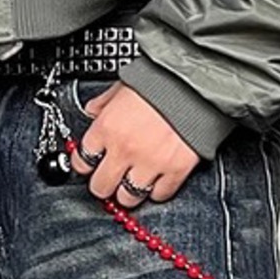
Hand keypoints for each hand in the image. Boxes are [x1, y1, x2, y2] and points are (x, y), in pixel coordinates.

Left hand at [72, 82, 201, 204]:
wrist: (197, 82)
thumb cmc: (162, 80)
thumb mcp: (123, 85)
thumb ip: (105, 103)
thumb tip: (94, 111)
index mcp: (107, 127)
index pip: (82, 161)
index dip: (85, 164)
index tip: (90, 164)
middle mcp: (124, 149)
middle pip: (101, 187)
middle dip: (103, 184)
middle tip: (110, 179)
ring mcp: (150, 163)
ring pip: (128, 197)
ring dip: (128, 192)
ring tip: (132, 183)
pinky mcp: (175, 170)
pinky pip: (160, 195)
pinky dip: (157, 191)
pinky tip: (156, 181)